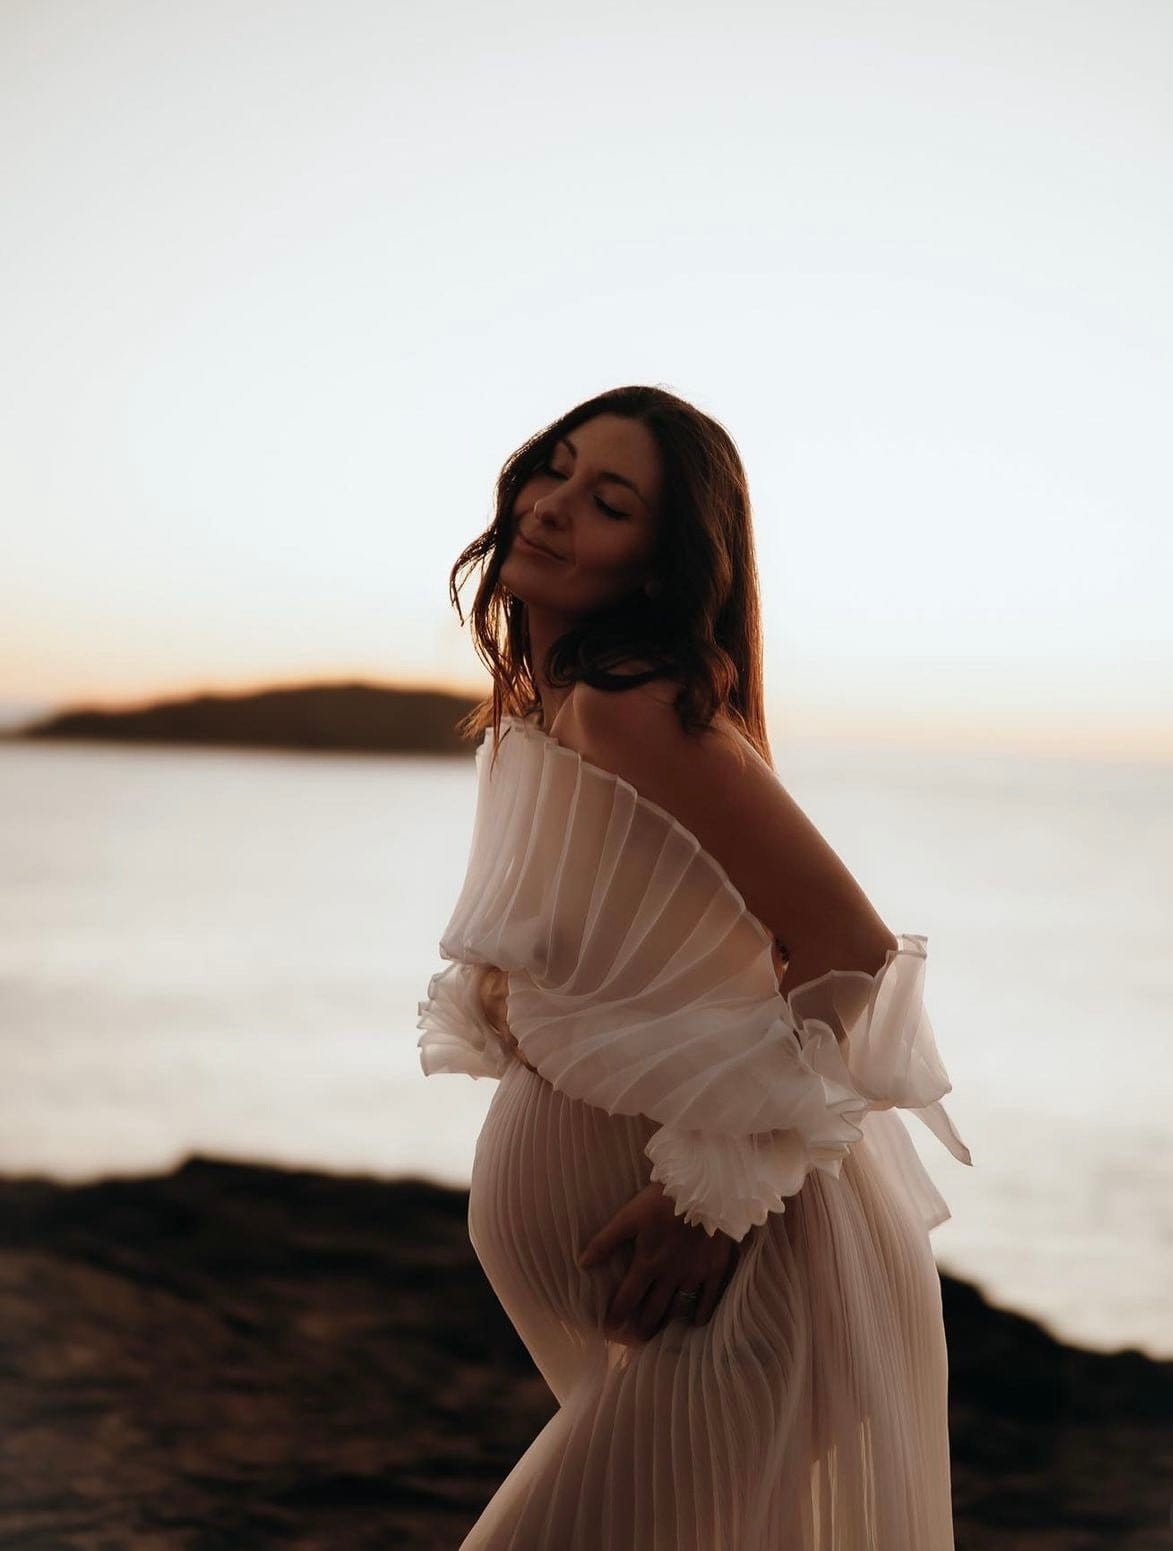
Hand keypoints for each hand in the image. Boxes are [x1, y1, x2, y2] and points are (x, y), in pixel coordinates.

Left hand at [576, 1179, 740, 1343]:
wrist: (705, 1189)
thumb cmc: (663, 1200)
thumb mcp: (629, 1216)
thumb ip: (605, 1241)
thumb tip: (582, 1264)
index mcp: (647, 1264)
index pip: (627, 1299)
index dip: (616, 1316)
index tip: (608, 1331)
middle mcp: (670, 1276)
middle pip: (653, 1311)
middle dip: (641, 1328)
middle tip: (633, 1341)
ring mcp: (694, 1275)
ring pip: (678, 1309)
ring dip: (666, 1324)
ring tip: (658, 1335)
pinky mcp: (715, 1269)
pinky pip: (708, 1300)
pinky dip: (700, 1314)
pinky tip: (695, 1322)